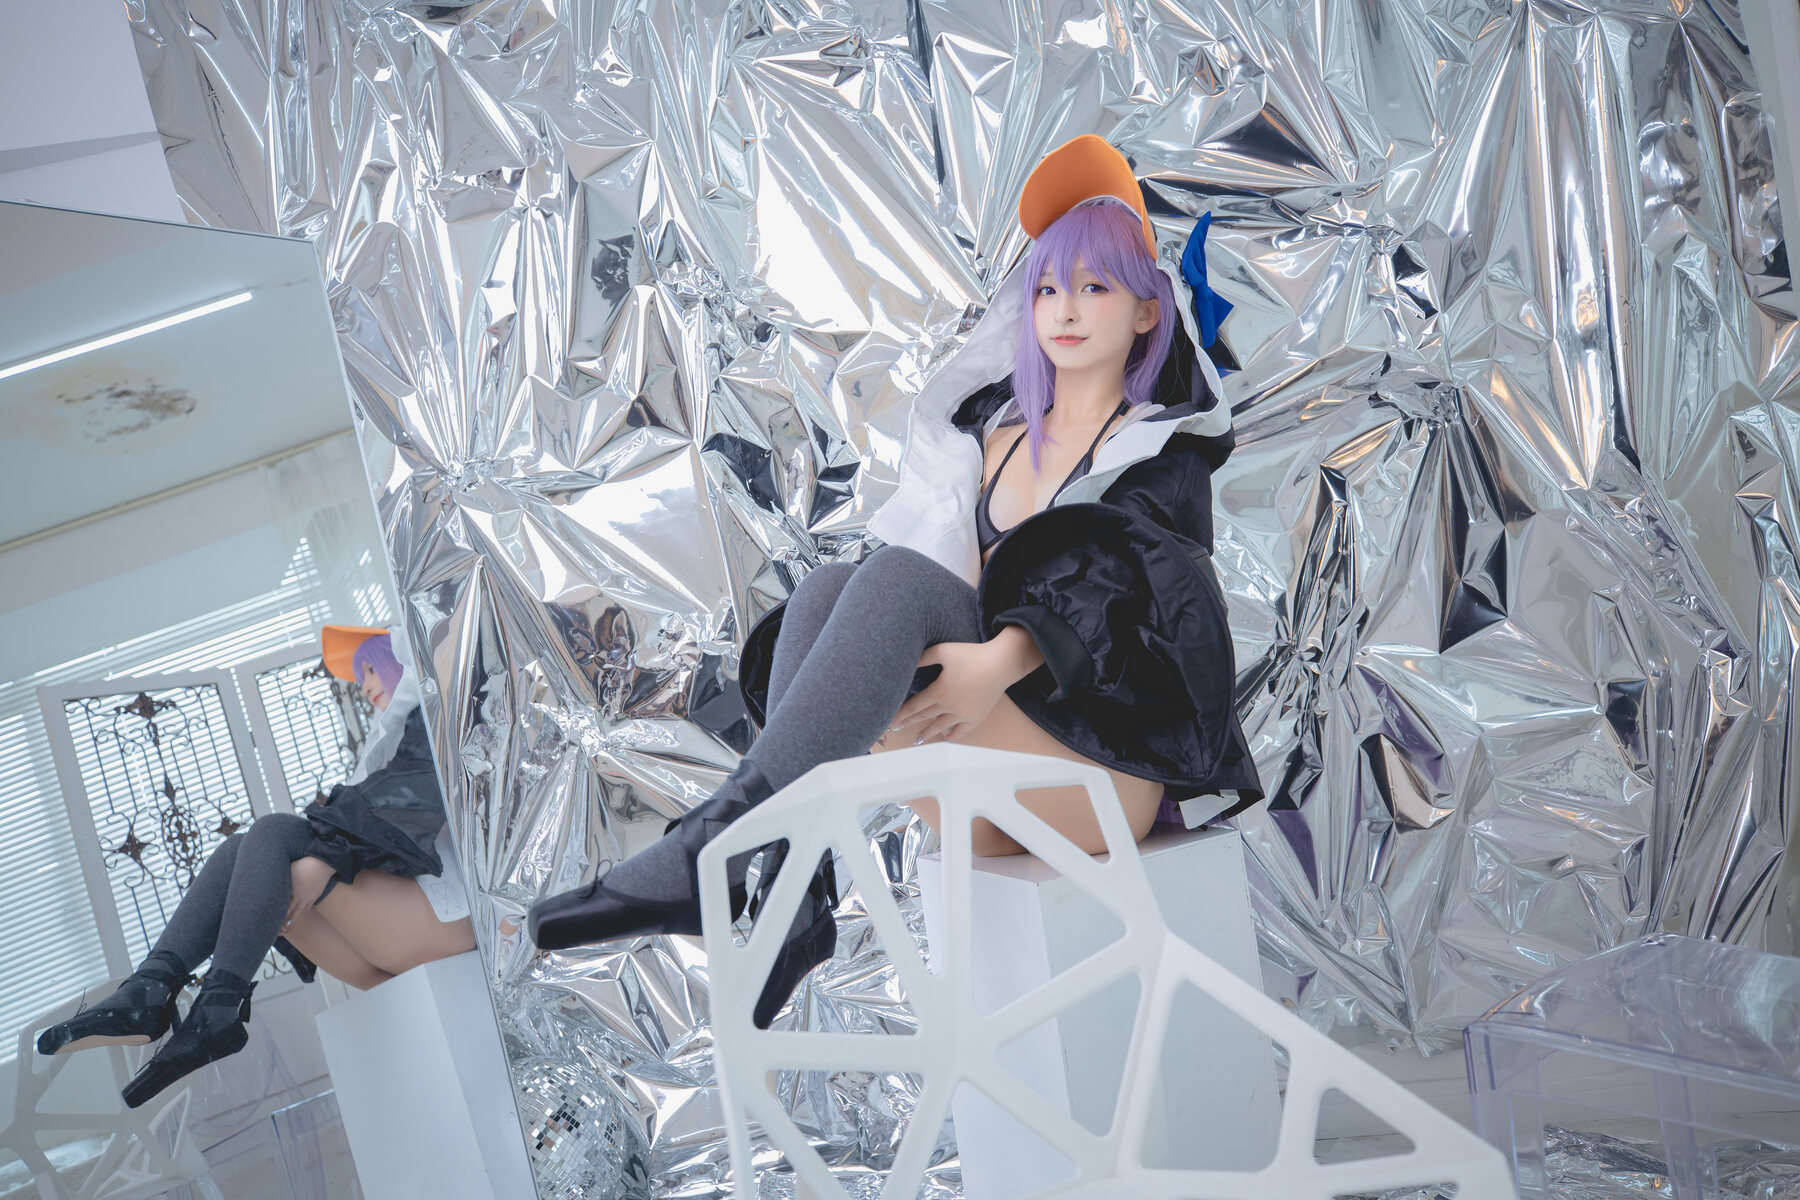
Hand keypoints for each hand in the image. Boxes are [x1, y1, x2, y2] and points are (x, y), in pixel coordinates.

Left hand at [284, 857, 335, 929]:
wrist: (323, 864)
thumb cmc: (303, 865)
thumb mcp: (289, 871)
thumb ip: (283, 879)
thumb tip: (274, 881)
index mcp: (296, 893)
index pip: (287, 908)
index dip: (282, 915)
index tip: (278, 922)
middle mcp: (304, 897)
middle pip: (296, 911)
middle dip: (290, 919)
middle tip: (285, 926)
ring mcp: (313, 895)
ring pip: (305, 907)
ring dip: (299, 913)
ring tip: (295, 916)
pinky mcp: (319, 892)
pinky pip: (312, 902)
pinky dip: (307, 906)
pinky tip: (306, 906)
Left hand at [888, 642, 1014, 745]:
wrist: (1001, 663)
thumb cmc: (972, 654)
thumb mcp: (943, 651)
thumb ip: (923, 658)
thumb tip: (906, 663)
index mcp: (938, 691)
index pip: (914, 706)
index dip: (900, 715)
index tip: (889, 721)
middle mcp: (949, 706)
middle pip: (924, 717)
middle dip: (908, 724)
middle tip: (895, 730)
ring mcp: (963, 714)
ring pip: (940, 727)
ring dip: (927, 734)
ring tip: (917, 740)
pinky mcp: (976, 716)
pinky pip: (961, 731)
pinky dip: (951, 736)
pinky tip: (944, 738)